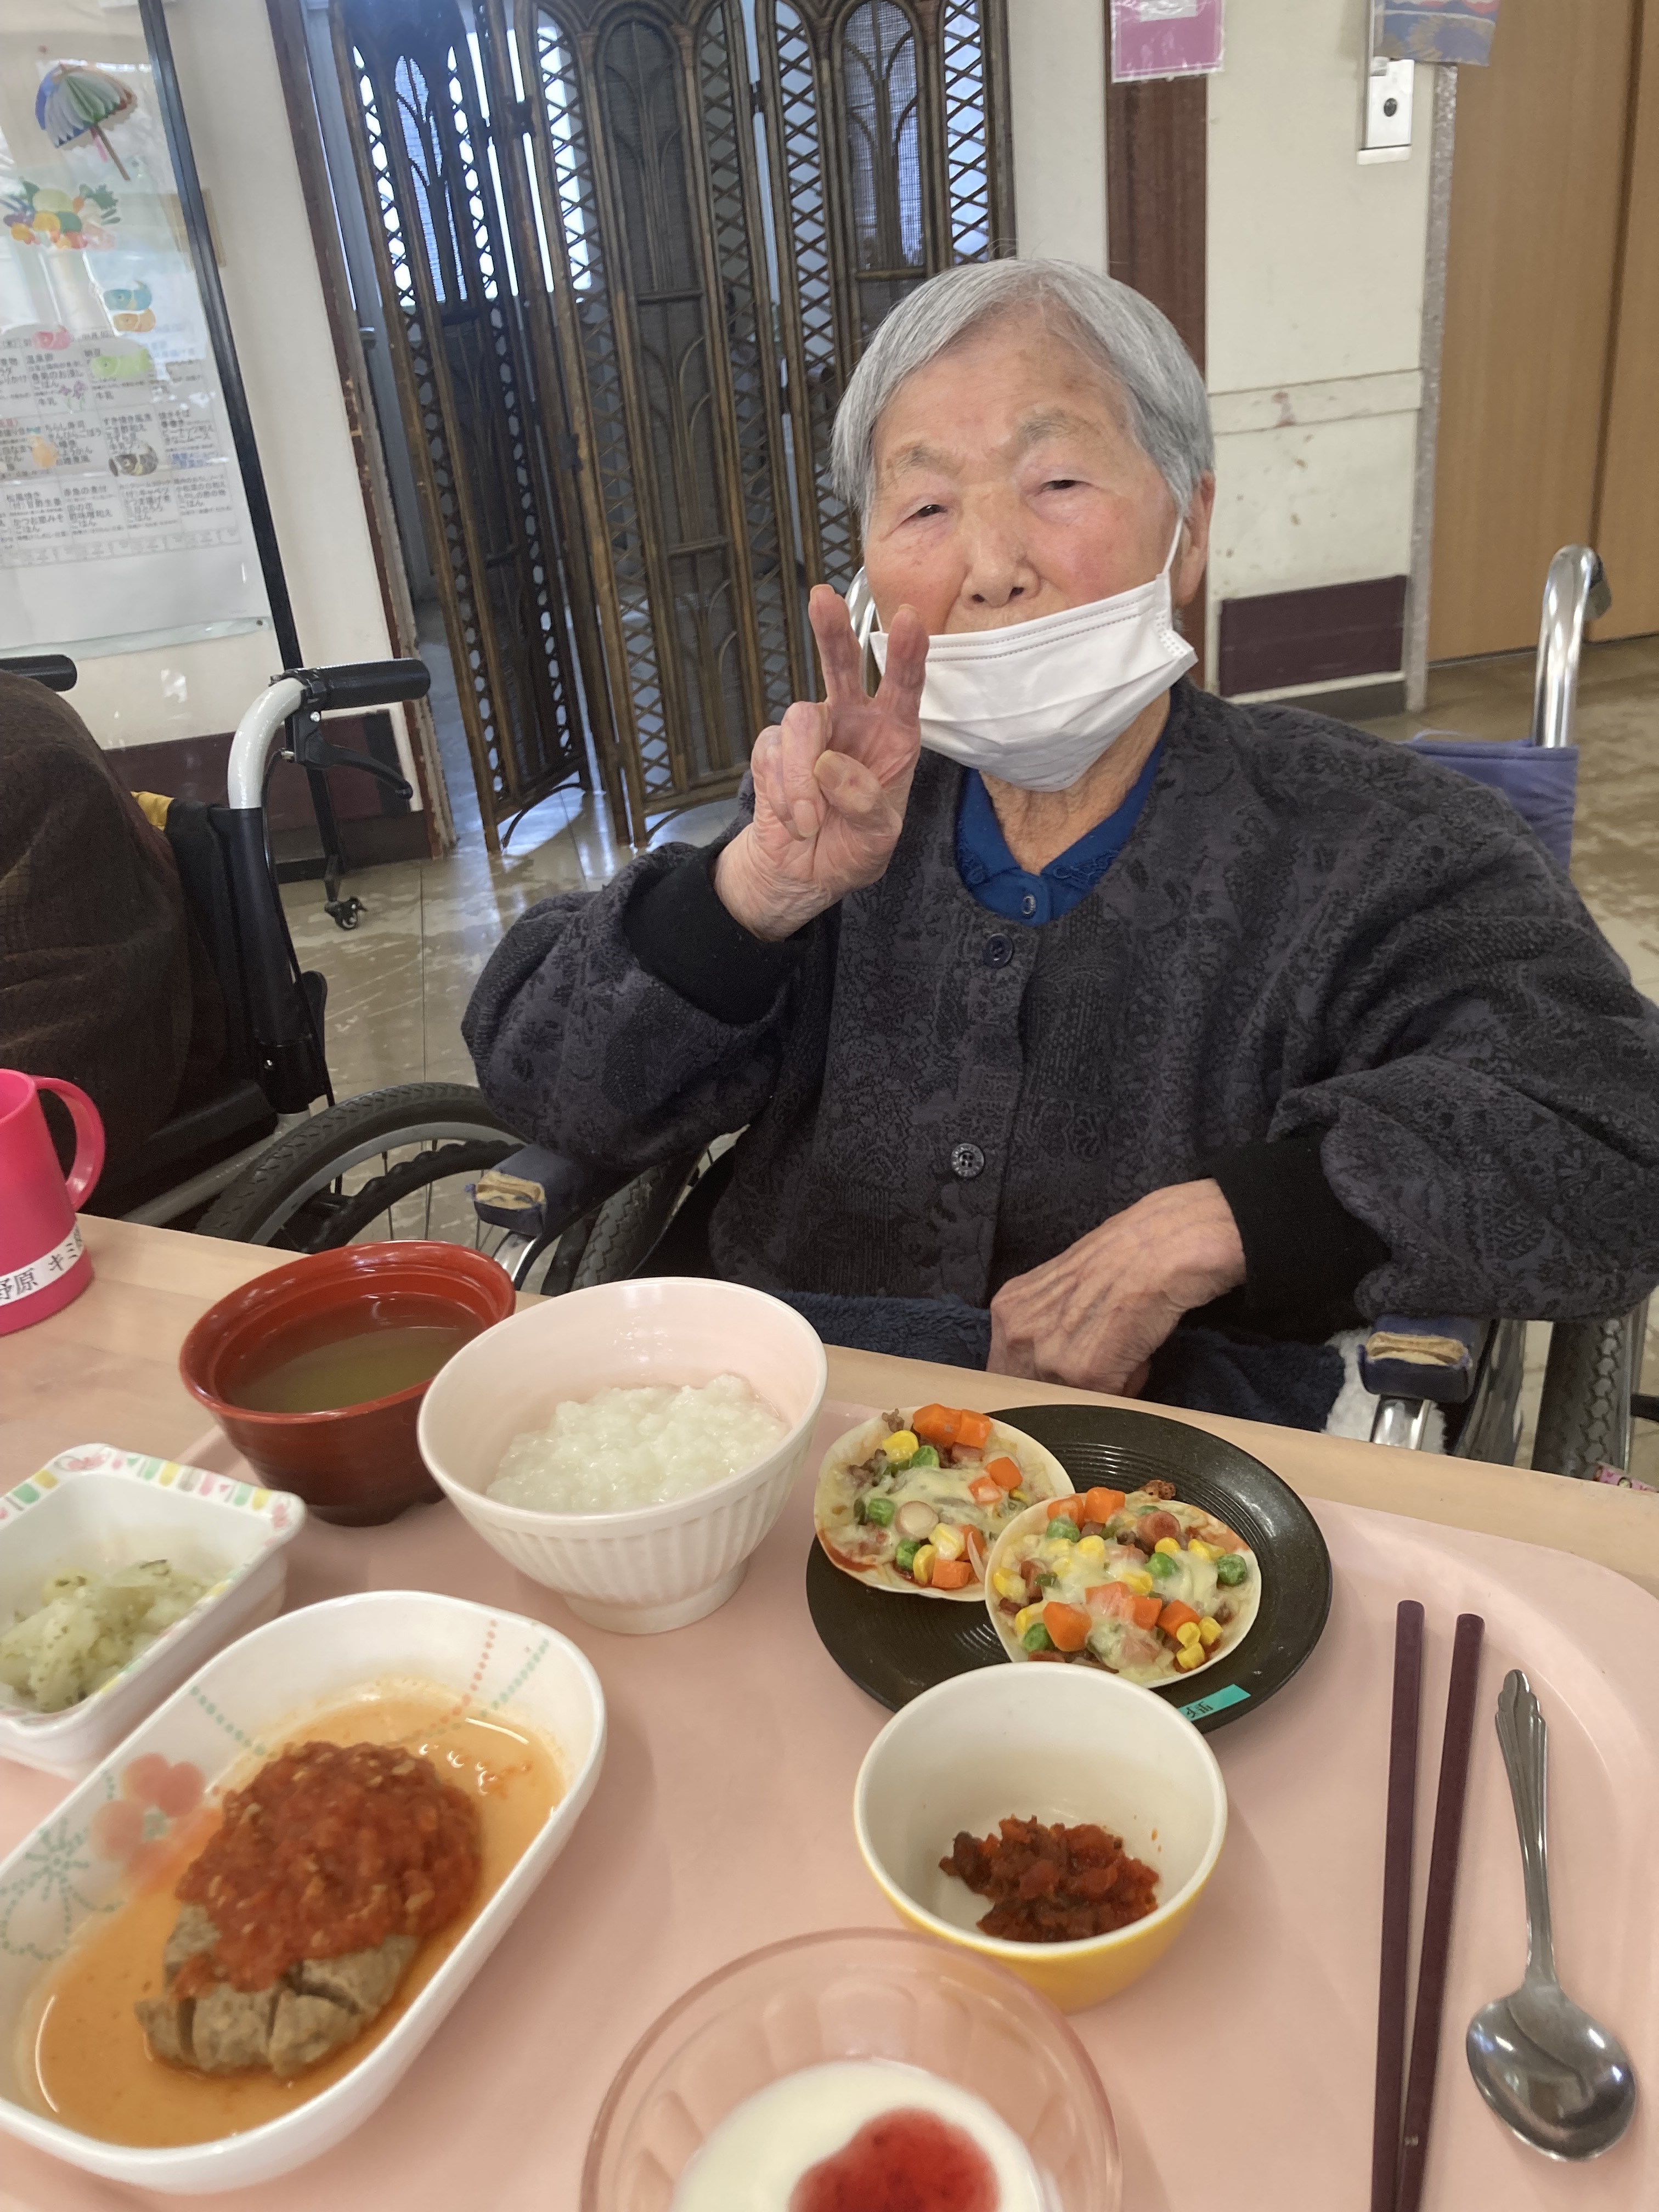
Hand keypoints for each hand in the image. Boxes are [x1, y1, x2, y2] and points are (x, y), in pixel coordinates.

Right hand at [714, 585, 927, 940]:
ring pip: (800, 719)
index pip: (903, 687)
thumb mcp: (879, 837)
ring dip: (801, 776)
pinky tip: (794, 819)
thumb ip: (866, 803)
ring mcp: (811, 733)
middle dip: (833, 632)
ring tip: (808, 821)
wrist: (804, 873)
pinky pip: (772, 754)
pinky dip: (782, 792)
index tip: (908, 619)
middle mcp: (852, 721)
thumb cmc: (853, 848)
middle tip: (822, 599)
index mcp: (892, 735)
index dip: (906, 654)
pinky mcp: (773, 749)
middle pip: (841, 665)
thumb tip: (830, 765)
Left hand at [988, 1181, 1246, 1395]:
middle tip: (1094, 1377)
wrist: (1160, 1249)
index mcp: (1007, 1309)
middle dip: (1056, 1394)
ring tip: (1119, 1357)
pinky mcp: (1083, 1374)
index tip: (1051, 1386)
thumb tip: (1048, 1374)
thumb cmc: (1120, 1262)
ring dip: (1092, 1392)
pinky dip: (1122, 1387)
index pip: (1002, 1369)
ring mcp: (1047, 1355)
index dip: (1029, 1382)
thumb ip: (1044, 1328)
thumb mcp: (1059, 1291)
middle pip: (1022, 1391)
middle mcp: (1017, 1332)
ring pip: (1061, 1401)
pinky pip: (1099, 1402)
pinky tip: (1136, 1356)